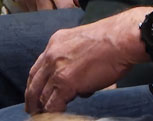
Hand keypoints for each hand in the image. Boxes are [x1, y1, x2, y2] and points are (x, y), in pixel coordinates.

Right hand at [0, 0, 81, 11]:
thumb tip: (81, 4)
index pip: (65, 6)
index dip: (72, 14)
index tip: (75, 16)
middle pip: (52, 16)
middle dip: (59, 18)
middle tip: (64, 18)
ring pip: (40, 16)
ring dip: (47, 17)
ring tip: (52, 13)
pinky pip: (30, 12)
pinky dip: (36, 12)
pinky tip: (40, 5)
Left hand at [25, 9, 145, 113]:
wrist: (120, 39)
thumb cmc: (111, 40)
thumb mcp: (82, 42)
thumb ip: (72, 58)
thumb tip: (76, 82)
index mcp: (55, 42)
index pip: (38, 67)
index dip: (34, 84)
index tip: (34, 94)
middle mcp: (52, 55)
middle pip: (34, 83)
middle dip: (32, 99)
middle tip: (32, 111)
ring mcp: (57, 70)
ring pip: (42, 96)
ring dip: (43, 108)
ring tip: (44, 117)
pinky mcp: (65, 83)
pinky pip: (53, 105)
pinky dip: (54, 113)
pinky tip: (59, 116)